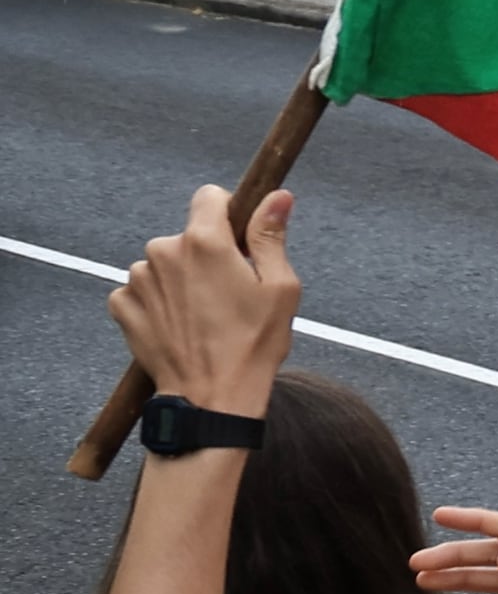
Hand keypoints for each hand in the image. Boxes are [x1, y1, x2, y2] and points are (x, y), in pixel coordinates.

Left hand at [111, 184, 297, 413]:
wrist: (211, 396)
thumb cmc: (252, 345)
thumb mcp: (280, 288)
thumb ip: (271, 236)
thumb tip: (277, 197)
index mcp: (205, 242)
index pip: (210, 197)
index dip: (229, 214)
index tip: (239, 240)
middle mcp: (163, 252)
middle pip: (188, 236)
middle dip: (207, 256)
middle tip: (229, 294)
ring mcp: (138, 279)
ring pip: (164, 264)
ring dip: (181, 280)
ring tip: (204, 316)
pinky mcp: (122, 304)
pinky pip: (141, 289)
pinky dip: (158, 301)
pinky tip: (179, 324)